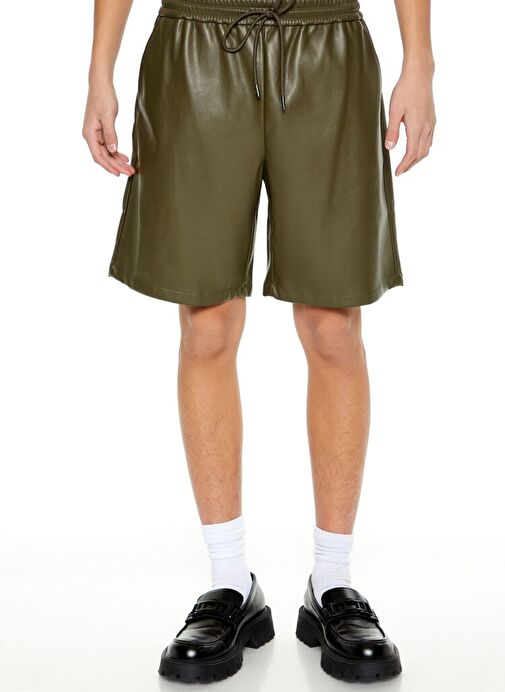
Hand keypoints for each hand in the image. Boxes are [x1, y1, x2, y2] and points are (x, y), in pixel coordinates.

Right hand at [82, 80, 134, 176]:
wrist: (101, 85)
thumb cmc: (103, 97)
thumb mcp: (108, 116)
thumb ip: (110, 134)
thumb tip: (112, 150)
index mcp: (89, 133)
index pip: (98, 156)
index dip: (108, 166)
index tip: (118, 173)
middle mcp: (90, 135)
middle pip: (103, 156)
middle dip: (116, 166)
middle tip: (130, 172)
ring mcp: (95, 134)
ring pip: (106, 152)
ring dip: (118, 161)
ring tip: (129, 168)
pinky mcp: (101, 131)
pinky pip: (108, 145)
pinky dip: (116, 152)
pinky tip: (124, 158)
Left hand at [385, 61, 435, 175]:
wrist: (420, 74)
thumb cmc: (405, 90)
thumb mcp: (394, 110)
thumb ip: (392, 130)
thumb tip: (389, 148)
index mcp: (417, 127)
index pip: (412, 153)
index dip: (405, 165)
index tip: (398, 173)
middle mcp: (427, 127)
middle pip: (421, 153)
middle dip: (411, 164)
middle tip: (401, 171)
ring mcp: (431, 123)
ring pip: (427, 147)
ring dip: (417, 157)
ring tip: (407, 162)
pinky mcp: (432, 118)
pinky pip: (429, 139)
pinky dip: (423, 148)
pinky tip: (416, 148)